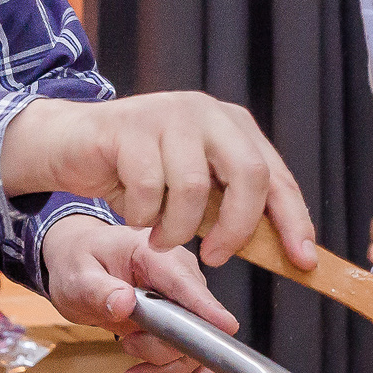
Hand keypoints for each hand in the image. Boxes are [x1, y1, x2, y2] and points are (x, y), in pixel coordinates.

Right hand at [5, 92, 317, 268]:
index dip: (294, 219)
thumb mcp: (192, 190)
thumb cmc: (135, 171)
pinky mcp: (131, 126)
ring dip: (177, 228)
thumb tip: (279, 248)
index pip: (277, 175)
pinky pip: (149, 186)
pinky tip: (135, 215)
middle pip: (249, 174)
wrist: (70, 144)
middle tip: (216, 256)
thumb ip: (229, 208)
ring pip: (194, 187)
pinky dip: (142, 215)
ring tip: (160, 235)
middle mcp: (208, 114)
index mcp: (233, 126)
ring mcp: (170, 114)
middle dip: (237, 227)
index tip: (302, 259)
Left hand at [39, 216, 239, 372]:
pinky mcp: (180, 320)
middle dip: (162, 349)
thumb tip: (125, 303)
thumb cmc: (80, 259)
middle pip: (193, 324)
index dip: (207, 309)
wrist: (80, 260)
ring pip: (193, 347)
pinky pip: (193, 352)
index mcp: (158, 255)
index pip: (187, 284)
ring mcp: (183, 300)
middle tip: (126, 346)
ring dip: (165, 369)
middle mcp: (180, 276)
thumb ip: (99, 290)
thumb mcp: (78, 274)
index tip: (225, 328)